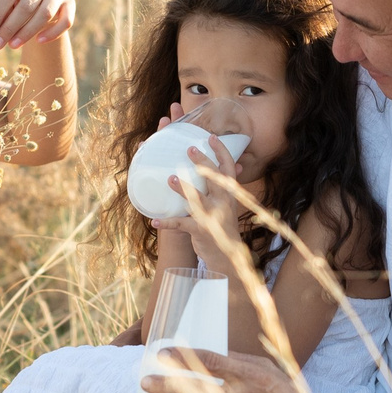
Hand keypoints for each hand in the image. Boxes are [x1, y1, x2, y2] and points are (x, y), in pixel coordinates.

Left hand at [0, 0, 74, 49]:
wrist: (42, 0)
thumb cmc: (18, 1)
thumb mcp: (7, 3)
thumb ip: (0, 15)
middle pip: (25, 6)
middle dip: (9, 28)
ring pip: (44, 14)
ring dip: (27, 33)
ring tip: (12, 46)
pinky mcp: (70, 2)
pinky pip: (65, 21)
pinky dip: (52, 33)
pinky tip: (38, 42)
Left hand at [172, 129, 245, 264]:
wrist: (226, 255)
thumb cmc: (222, 224)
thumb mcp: (228, 204)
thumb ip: (227, 186)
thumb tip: (237, 164)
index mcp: (229, 193)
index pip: (228, 167)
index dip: (221, 151)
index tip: (211, 137)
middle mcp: (223, 202)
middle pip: (214, 178)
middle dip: (203, 163)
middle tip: (189, 149)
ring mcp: (212, 216)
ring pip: (197, 199)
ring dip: (183, 189)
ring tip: (170, 179)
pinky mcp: (200, 230)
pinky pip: (181, 225)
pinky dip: (167, 223)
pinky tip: (154, 221)